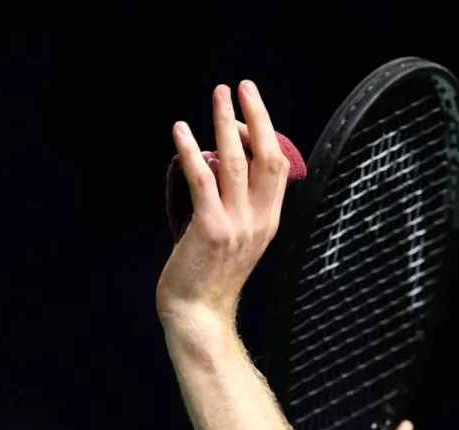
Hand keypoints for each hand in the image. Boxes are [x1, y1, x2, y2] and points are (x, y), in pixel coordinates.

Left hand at [157, 81, 289, 333]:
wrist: (198, 315)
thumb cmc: (209, 277)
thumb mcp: (236, 239)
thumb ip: (236, 208)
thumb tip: (222, 169)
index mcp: (269, 221)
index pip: (278, 167)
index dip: (266, 133)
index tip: (250, 109)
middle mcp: (259, 221)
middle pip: (266, 157)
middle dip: (257, 116)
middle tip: (243, 85)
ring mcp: (236, 226)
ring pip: (237, 162)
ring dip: (225, 123)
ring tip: (217, 95)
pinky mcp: (210, 229)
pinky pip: (202, 180)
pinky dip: (191, 150)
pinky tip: (181, 129)